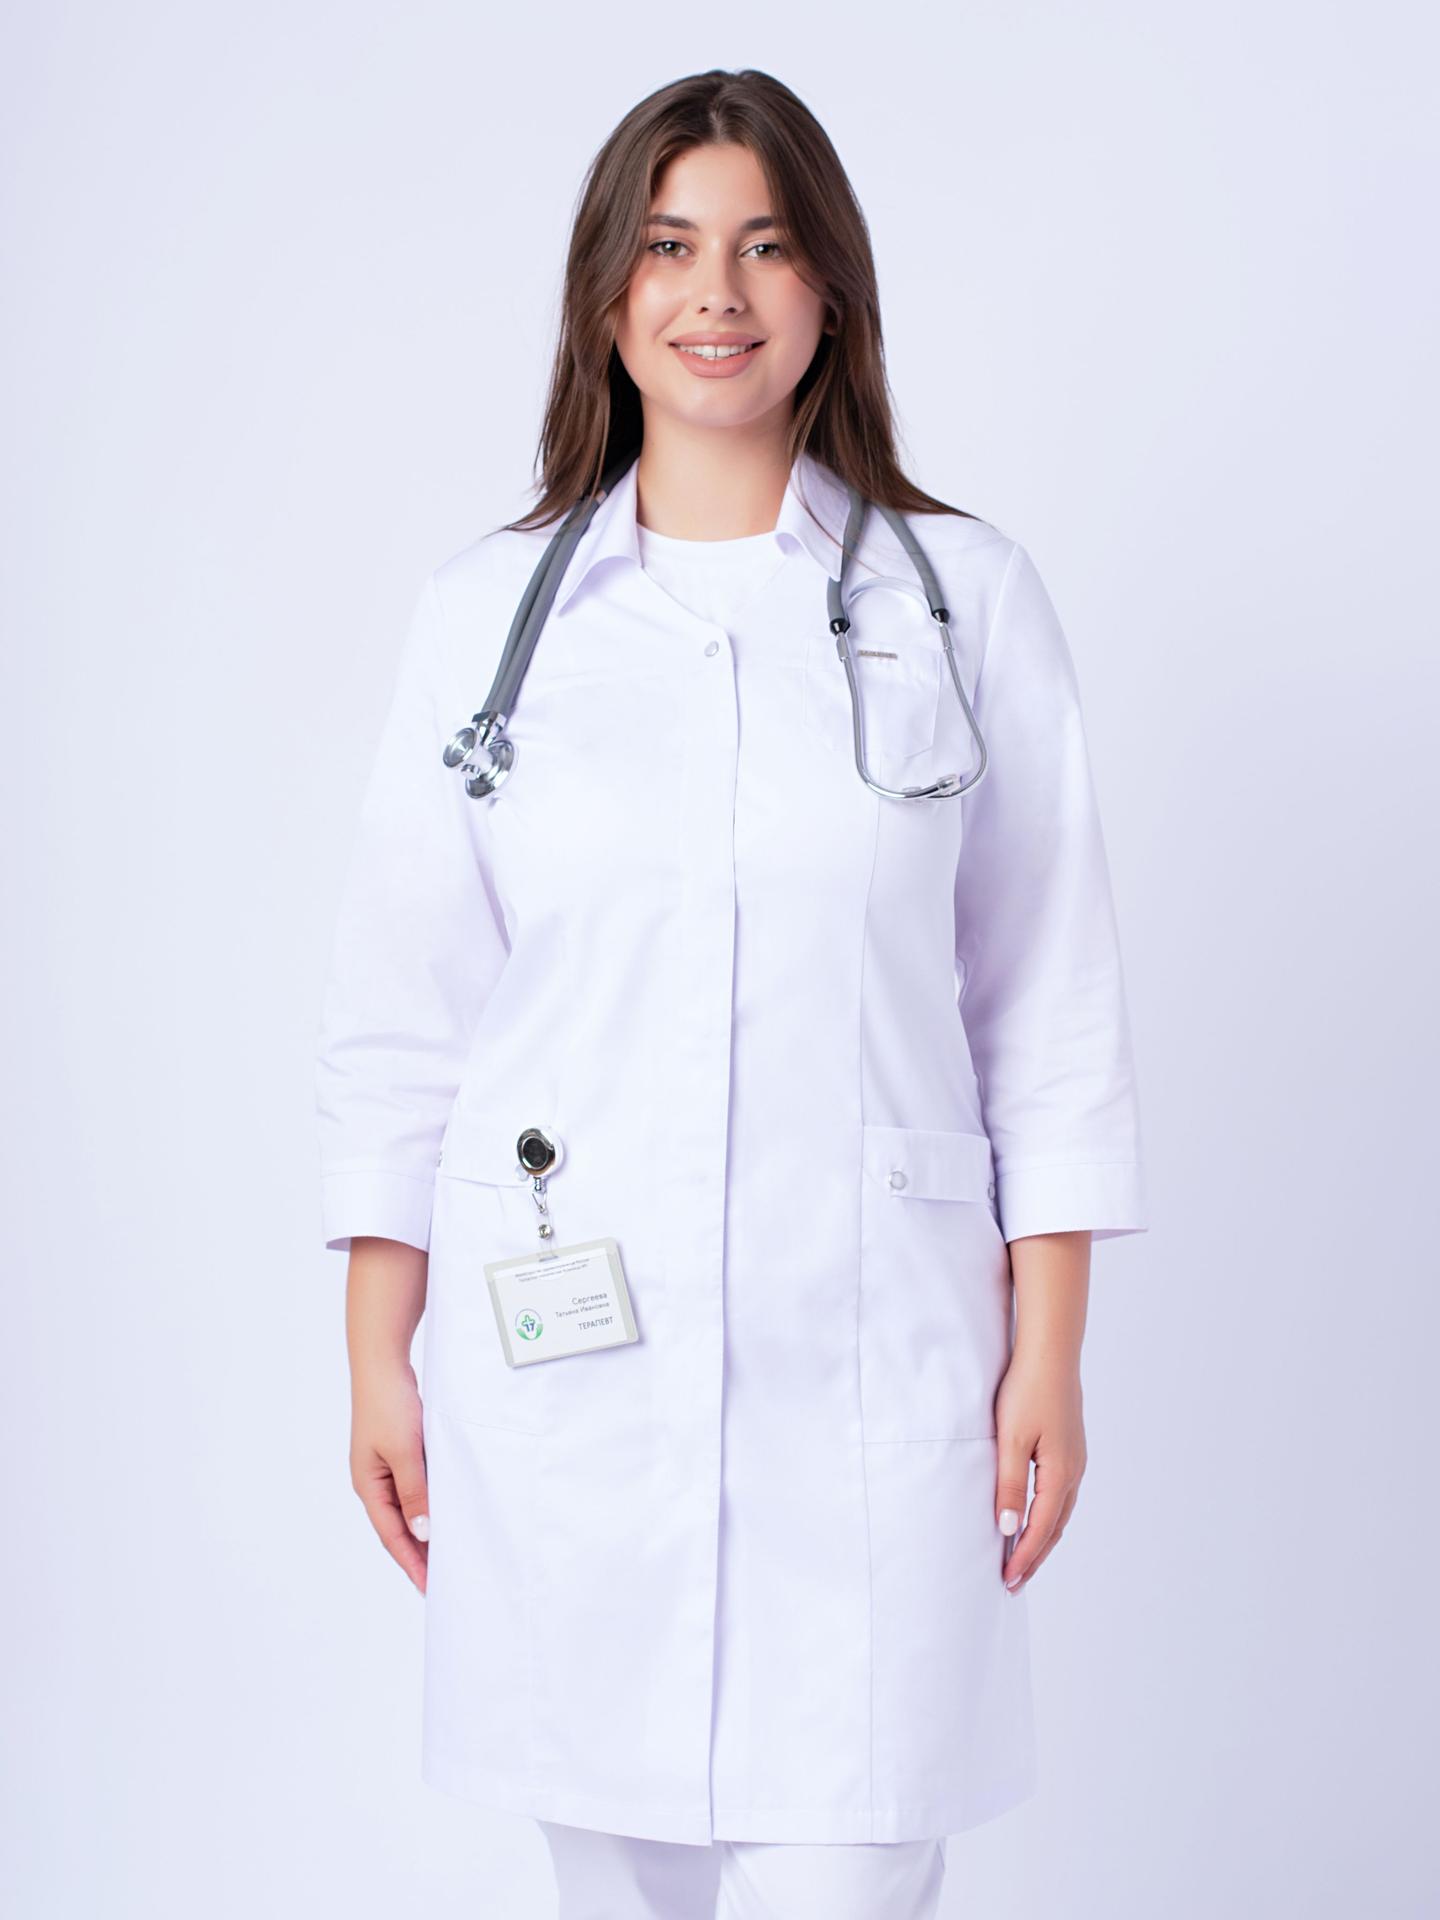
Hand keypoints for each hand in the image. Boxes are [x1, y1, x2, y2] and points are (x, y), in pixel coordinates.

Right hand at [350, 1359, 429, 1593]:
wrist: (383, 1364)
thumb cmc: (389, 1405)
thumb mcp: (404, 1452)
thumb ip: (414, 1493)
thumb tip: (422, 1532)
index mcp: (369, 1486)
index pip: (392, 1536)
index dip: (411, 1563)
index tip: (430, 1588)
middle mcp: (374, 1482)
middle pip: (398, 1526)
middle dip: (419, 1553)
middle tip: (443, 1579)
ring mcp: (385, 1467)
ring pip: (408, 1508)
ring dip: (425, 1530)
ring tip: (448, 1554)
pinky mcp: (399, 1452)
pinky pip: (415, 1488)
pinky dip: (428, 1504)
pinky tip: (445, 1511)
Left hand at [993, 1344, 1086, 1592]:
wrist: (1051, 1353)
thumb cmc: (1028, 1391)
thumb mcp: (1011, 1440)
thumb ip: (1009, 1485)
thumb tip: (1007, 1527)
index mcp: (1060, 1474)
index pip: (1040, 1528)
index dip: (1024, 1556)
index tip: (1008, 1579)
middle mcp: (1074, 1471)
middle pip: (1055, 1527)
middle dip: (1035, 1556)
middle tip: (1014, 1582)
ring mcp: (1075, 1460)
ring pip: (1060, 1512)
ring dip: (1042, 1537)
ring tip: (1022, 1558)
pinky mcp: (1070, 1448)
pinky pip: (1061, 1494)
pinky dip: (1048, 1515)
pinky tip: (1035, 1516)